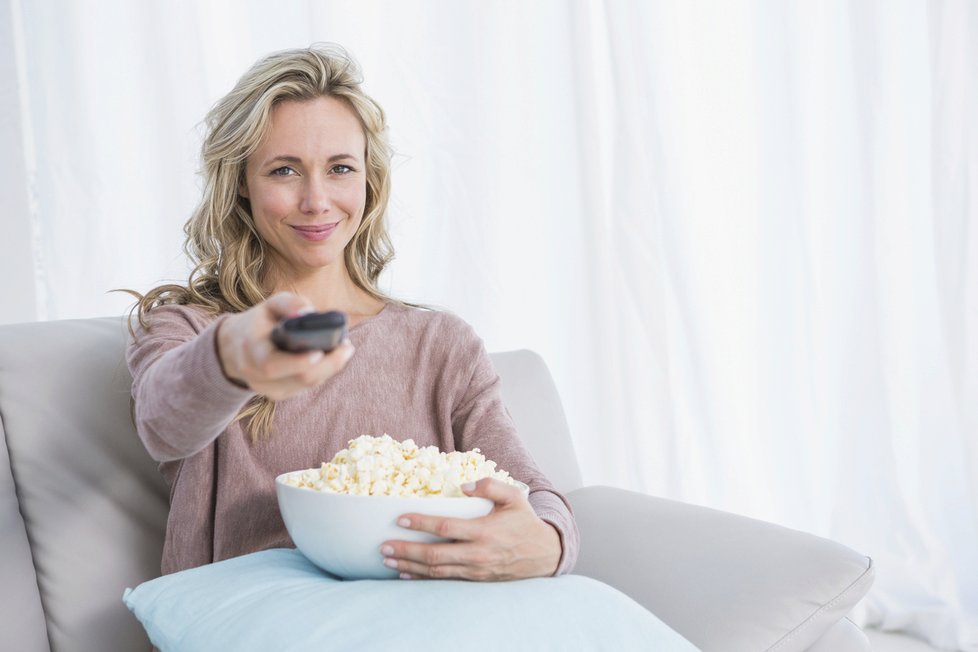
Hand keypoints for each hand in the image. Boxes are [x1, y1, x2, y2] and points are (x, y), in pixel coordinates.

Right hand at [216, 292, 353, 399]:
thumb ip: (290, 305)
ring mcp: (269, 390)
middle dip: (329, 363)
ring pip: (308, 384)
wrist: (235, 348)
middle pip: (300, 378)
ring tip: (344, 348)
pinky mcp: (280, 395)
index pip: (273, 365)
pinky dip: (322, 371)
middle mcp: (258, 377)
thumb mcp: (270, 306)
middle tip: (347, 346)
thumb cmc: (259, 323)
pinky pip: (307, 386)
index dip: (299, 361)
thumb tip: (311, 314)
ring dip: (330, 367)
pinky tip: (330, 357)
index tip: (322, 350)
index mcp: (251, 352)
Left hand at [379, 478, 561, 580]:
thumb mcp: (514, 497)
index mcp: (485, 530)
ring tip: (388, 560)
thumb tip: (464, 486)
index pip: (446, 528)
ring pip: (437, 571)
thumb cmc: (525, 522)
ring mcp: (476, 569)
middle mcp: (478, 553)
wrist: (544, 554)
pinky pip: (445, 580)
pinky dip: (423, 578)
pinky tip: (406, 574)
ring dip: (410, 566)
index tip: (400, 519)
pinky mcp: (475, 579)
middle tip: (384, 546)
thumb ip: (490, 486)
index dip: (422, 524)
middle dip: (407, 551)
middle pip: (435, 555)